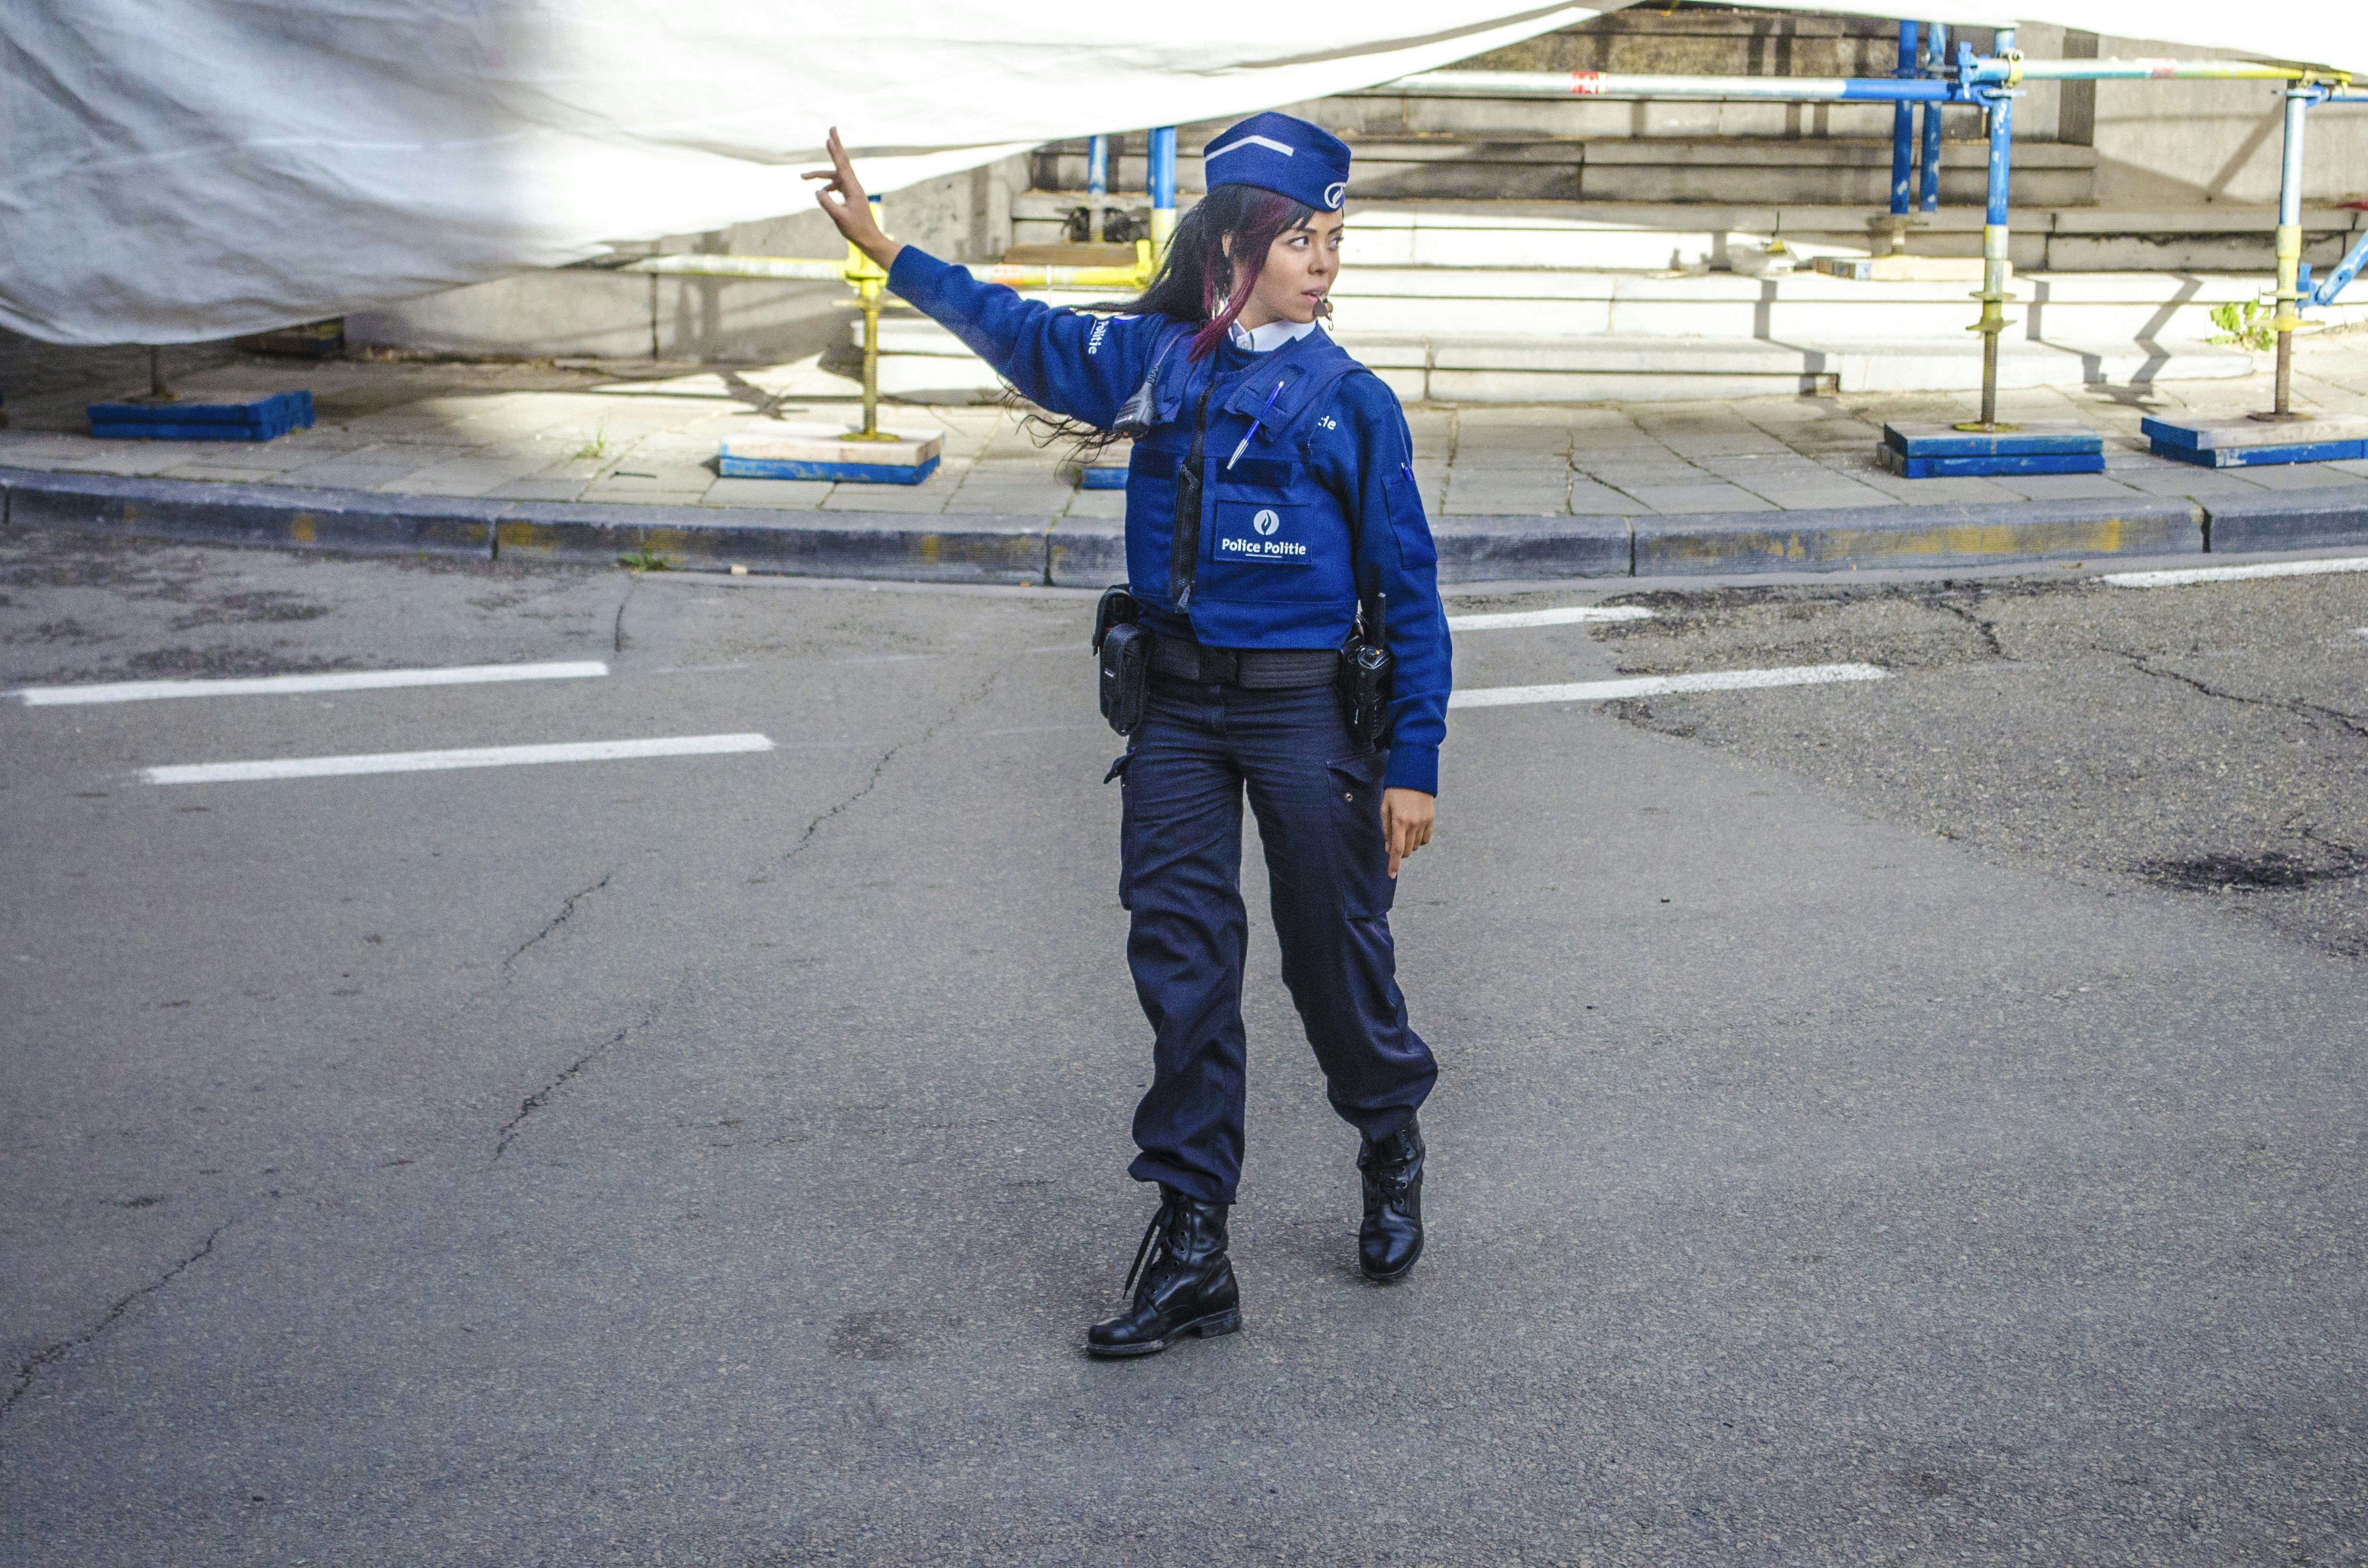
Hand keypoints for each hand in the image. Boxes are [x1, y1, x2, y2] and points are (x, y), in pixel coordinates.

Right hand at [803, 127, 903, 272]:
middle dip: (835, 146)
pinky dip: (827, 187)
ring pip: (834, 176)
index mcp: (853, 189)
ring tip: (802, 176)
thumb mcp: (839, 217)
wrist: (870, 240)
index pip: (842, 166)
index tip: (830, 138)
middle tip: (832, 129)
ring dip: (820, 175)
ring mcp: (852, 190)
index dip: (835, 151)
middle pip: (842, 162)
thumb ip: (827, 203)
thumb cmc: (856, 230)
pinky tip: (820, 193)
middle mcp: (854, 186)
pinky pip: (837, 185)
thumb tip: (817, 191)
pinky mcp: (850, 196)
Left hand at [1382, 788, 1434, 878]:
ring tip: (1404, 829)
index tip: (1391, 875)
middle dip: (1399, 851)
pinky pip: (1426, 839)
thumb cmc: (1395, 791)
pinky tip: (1414, 830)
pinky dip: (1419, 839)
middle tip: (1394, 841)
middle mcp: (1413, 824)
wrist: (1414, 774)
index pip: (1396, 849)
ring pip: (1416, 846)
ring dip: (1408, 844)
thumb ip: (1386, 829)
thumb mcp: (1385, 808)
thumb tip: (1388, 849)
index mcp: (1399, 821)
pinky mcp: (1432, 819)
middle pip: (1406, 850)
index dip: (1393, 864)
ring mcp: (1424, 822)